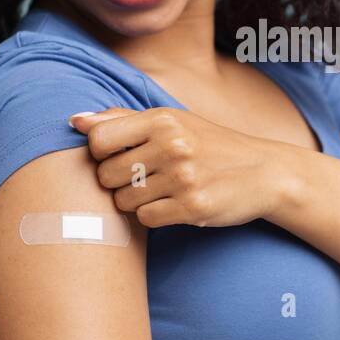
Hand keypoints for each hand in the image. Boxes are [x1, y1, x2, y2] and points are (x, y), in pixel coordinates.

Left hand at [69, 107, 287, 227]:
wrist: (264, 172)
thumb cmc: (209, 144)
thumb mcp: (172, 121)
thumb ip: (122, 120)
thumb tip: (75, 120)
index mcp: (163, 119)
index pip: (98, 140)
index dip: (100, 153)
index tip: (118, 156)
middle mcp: (172, 146)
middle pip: (106, 175)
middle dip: (117, 181)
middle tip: (142, 177)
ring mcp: (183, 178)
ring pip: (124, 201)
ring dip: (135, 201)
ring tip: (159, 190)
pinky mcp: (193, 208)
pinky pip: (146, 219)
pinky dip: (154, 216)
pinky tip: (173, 205)